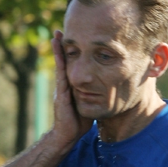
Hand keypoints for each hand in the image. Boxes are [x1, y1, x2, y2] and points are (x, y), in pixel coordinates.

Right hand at [51, 30, 92, 148]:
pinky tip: (59, 50)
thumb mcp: (91, 104)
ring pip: (61, 65)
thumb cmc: (80, 123)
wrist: (68, 136)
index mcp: (73, 86)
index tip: (75, 37)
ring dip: (59, 49)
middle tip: (61, 30)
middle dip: (63, 46)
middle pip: (65, 61)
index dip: (74, 52)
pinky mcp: (61, 93)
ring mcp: (62, 88)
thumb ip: (97, 95)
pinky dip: (60, 60)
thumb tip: (110, 89)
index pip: (73, 65)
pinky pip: (61, 73)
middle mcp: (66, 85)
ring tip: (57, 35)